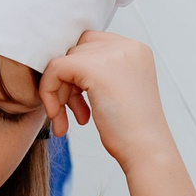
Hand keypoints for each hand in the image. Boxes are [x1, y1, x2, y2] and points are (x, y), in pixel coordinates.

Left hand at [38, 30, 172, 171]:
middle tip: (73, 112)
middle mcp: (126, 46)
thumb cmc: (131, 131)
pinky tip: (59, 119)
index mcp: (135, 50)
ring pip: (63, 61)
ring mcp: (112, 54)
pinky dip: (49, 92)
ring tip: (66, 120)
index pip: (90, 44)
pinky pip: (55, 69)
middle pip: (76, 51)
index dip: (77, 72)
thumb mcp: (119, 90)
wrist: (145, 151)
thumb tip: (64, 65)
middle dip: (67, 82)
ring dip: (58, 92)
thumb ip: (101, 72)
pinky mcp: (94, 68)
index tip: (77, 101)